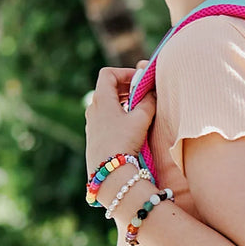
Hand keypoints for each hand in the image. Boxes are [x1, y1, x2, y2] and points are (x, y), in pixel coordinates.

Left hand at [85, 60, 154, 177]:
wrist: (109, 173)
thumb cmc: (124, 142)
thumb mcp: (141, 119)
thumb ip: (148, 101)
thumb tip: (153, 92)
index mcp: (101, 99)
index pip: (109, 74)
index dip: (125, 73)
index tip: (140, 79)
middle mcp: (93, 109)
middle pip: (107, 88)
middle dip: (126, 87)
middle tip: (143, 92)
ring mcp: (92, 123)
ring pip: (107, 104)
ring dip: (122, 102)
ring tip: (138, 109)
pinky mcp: (94, 137)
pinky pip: (105, 118)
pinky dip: (118, 115)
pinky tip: (130, 126)